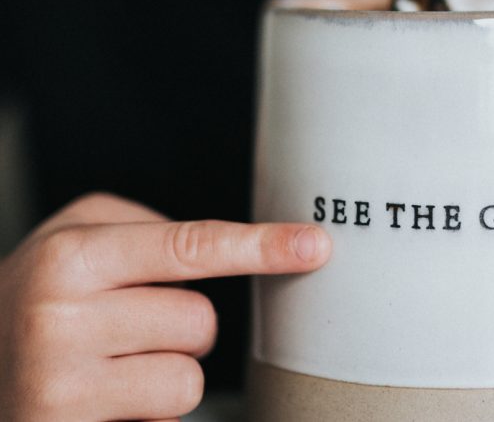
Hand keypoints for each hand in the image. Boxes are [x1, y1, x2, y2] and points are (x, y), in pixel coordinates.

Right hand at [0, 192, 330, 421]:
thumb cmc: (38, 297)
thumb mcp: (76, 240)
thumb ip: (151, 232)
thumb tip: (238, 247)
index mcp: (70, 258)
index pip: (190, 247)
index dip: (260, 246)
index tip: (314, 246)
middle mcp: (59, 319)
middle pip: (199, 322)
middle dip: (181, 328)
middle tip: (126, 329)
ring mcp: (60, 388)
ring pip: (187, 381)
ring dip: (164, 377)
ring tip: (110, 369)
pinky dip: (146, 416)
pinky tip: (103, 403)